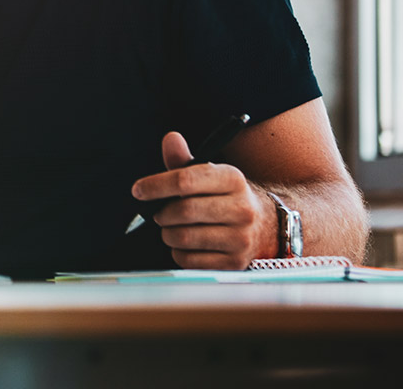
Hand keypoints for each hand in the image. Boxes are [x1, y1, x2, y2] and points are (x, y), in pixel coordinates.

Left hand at [131, 131, 274, 269]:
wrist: (264, 226)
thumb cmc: (224, 197)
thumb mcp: (209, 174)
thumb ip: (184, 160)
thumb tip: (170, 138)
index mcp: (232, 179)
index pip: (185, 181)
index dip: (155, 185)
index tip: (138, 190)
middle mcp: (241, 209)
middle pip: (182, 211)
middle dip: (161, 212)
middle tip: (159, 212)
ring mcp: (240, 238)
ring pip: (183, 237)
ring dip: (167, 233)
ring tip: (173, 227)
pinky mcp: (234, 263)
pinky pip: (189, 261)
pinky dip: (178, 252)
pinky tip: (186, 244)